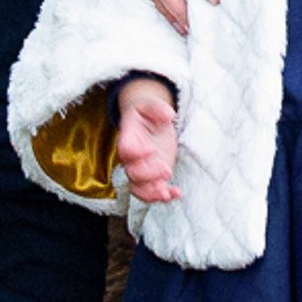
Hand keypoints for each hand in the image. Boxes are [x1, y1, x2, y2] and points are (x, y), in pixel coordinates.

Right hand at [115, 79, 180, 202]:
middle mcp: (131, 158)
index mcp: (128, 138)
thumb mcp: (150, 104)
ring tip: (166, 194)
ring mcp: (141, 169)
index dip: (137, 153)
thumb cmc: (146, 113)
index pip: (126, 150)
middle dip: (149, 175)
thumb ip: (157, 107)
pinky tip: (176, 194)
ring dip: (152, 193)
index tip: (152, 150)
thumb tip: (169, 115)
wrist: (147, 121)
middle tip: (167, 169)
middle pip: (132, 173)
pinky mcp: (152, 177)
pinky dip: (163, 196)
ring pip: (138, 188)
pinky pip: (151, 192)